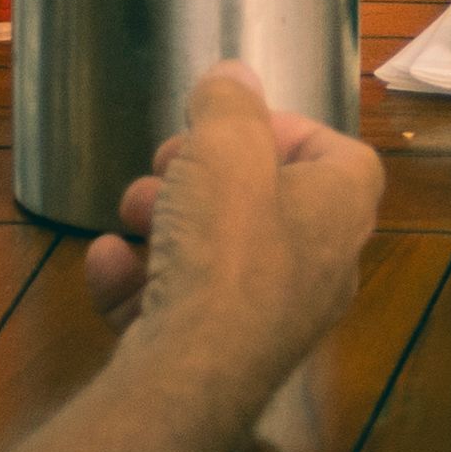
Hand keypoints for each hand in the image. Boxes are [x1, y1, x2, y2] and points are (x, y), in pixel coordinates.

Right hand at [83, 64, 377, 371]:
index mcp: (341, 210)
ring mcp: (268, 320)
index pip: (338, 154)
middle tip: (163, 164)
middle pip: (264, 204)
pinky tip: (109, 263)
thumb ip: (228, 105)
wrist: (190, 376)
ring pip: (215, 255)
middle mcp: (319, 267)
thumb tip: (233, 76)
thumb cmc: (227, 248)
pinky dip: (140, 282)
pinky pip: (177, 307)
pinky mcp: (215, 360)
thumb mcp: (225, 148)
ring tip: (129, 209)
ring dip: (165, 222)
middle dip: (203, 176)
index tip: (228, 125)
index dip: (284, 129)